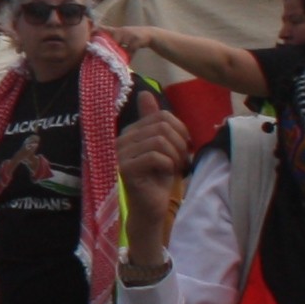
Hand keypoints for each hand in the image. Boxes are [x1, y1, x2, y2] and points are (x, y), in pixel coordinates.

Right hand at [118, 102, 192, 251]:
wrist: (150, 210)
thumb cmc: (157, 180)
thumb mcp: (162, 148)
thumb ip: (156, 123)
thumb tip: (145, 93)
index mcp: (130, 132)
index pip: (160, 116)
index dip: (179, 129)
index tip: (184, 147)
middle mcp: (121, 140)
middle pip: (161, 126)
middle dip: (179, 142)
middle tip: (183, 160)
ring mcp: (120, 155)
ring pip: (158, 140)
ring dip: (175, 154)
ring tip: (177, 167)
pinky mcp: (124, 169)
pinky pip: (154, 156)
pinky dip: (168, 164)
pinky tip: (168, 173)